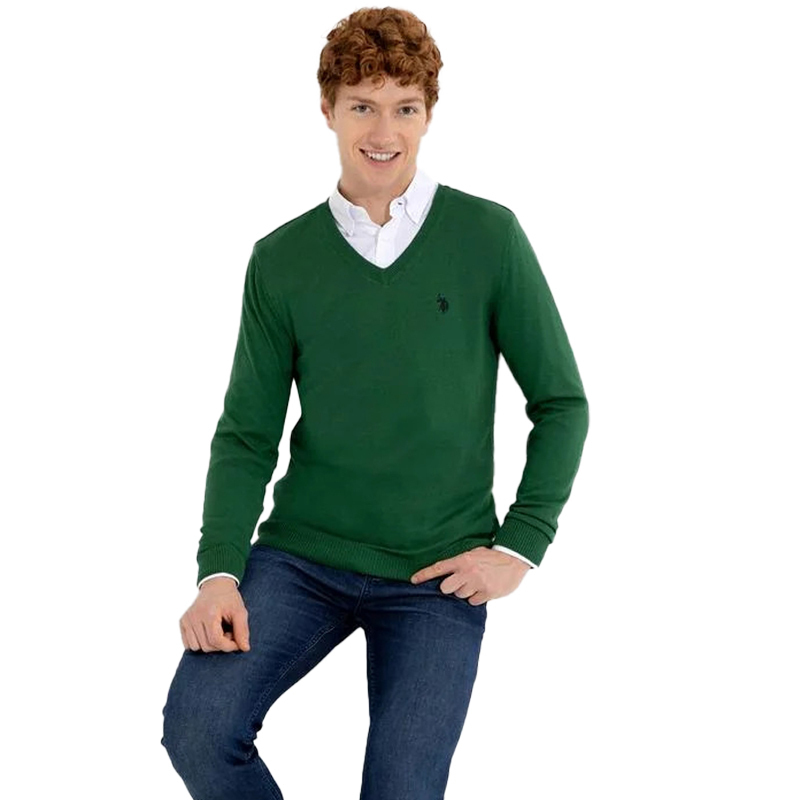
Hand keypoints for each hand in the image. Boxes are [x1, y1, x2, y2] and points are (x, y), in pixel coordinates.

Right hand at [179, 577, 249, 652]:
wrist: (216, 584)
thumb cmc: (229, 598)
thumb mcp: (240, 611)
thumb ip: (242, 630)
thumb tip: (244, 649)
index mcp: (208, 613)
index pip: (216, 641)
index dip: (229, 646)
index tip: (237, 642)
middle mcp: (194, 617)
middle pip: (207, 646)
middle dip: (221, 644)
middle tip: (228, 632)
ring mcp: (186, 619)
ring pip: (196, 647)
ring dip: (210, 644)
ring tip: (218, 631)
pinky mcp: (182, 622)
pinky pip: (188, 644)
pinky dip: (199, 642)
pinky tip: (208, 632)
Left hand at [409, 546, 530, 604]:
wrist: (514, 559)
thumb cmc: (492, 555)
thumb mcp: (474, 552)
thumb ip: (460, 562)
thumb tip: (446, 572)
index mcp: (463, 559)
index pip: (438, 568)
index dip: (424, 575)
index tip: (413, 580)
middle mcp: (468, 572)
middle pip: (446, 588)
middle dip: (450, 587)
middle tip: (459, 582)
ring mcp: (478, 583)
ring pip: (460, 595)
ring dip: (466, 591)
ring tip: (477, 582)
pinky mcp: (488, 593)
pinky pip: (474, 601)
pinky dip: (477, 597)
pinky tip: (484, 588)